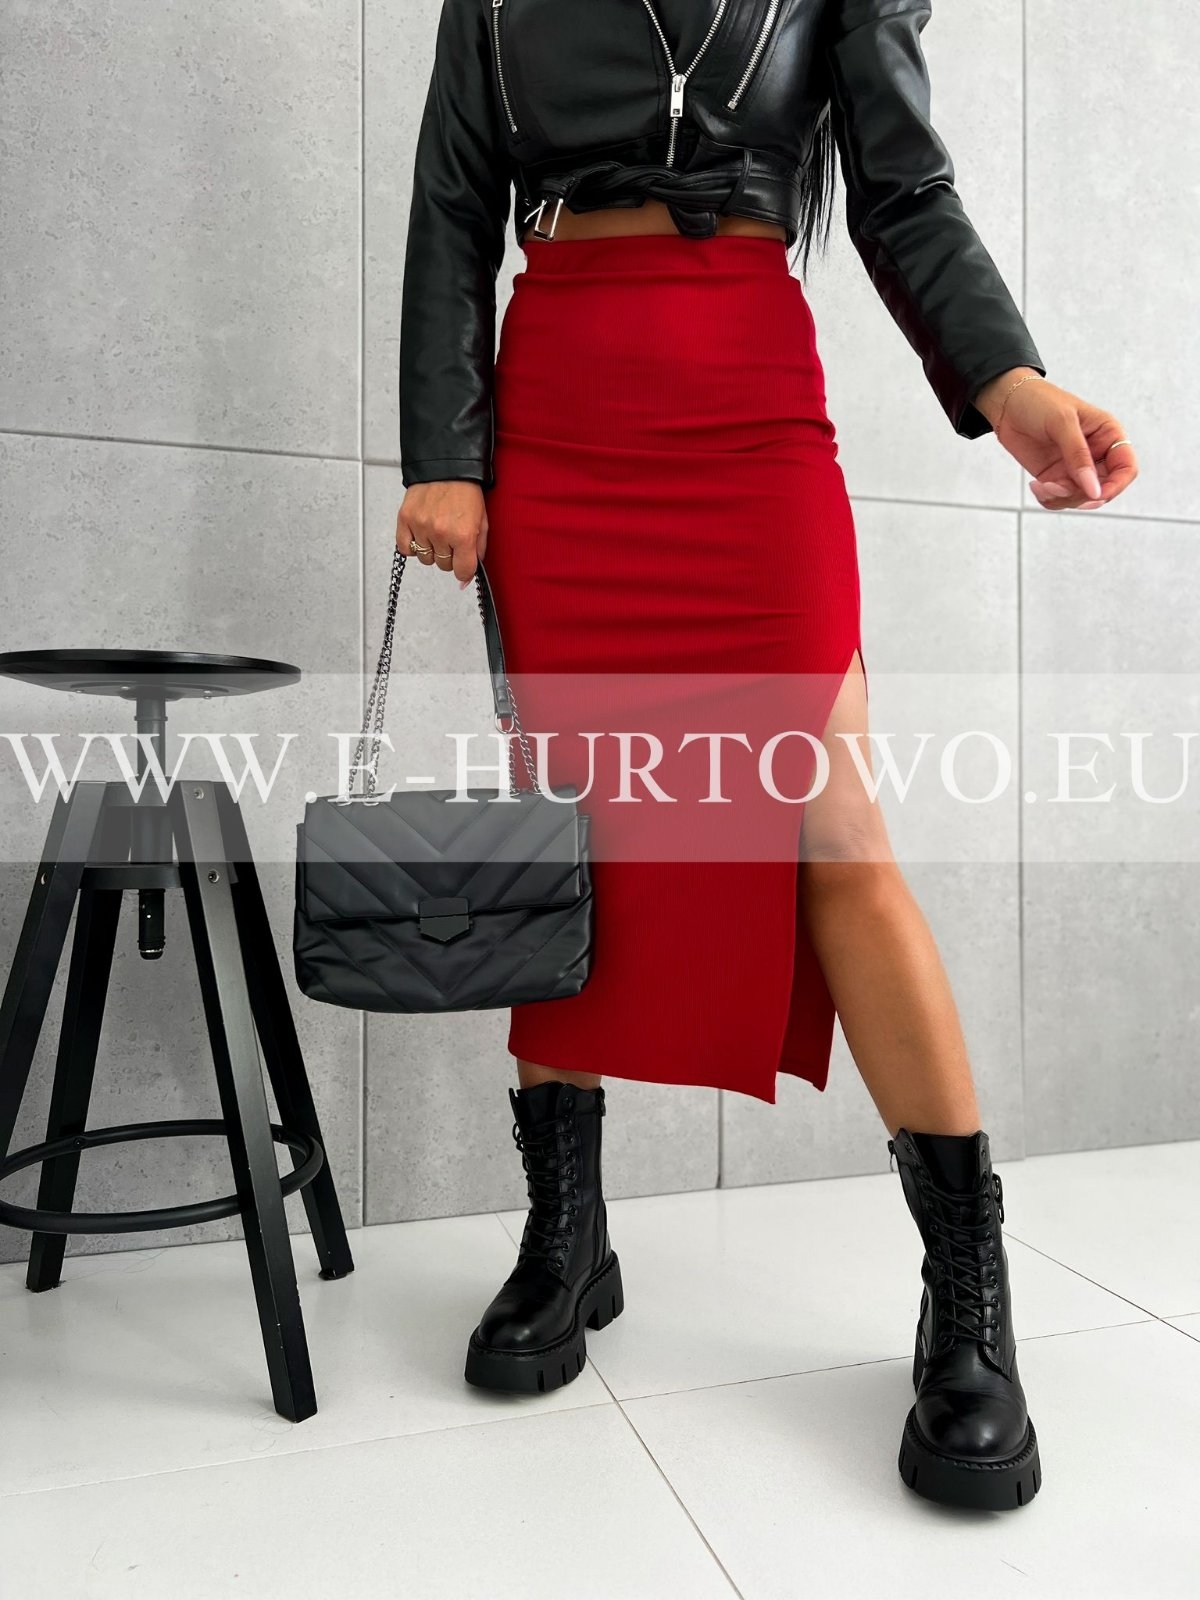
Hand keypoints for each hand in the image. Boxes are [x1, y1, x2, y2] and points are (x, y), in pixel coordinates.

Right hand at [396, 480, 487, 588]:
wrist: (447, 466)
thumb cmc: (466, 492)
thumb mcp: (482, 522)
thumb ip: (478, 552)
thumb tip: (466, 579)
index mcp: (463, 534)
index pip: (462, 571)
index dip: (464, 570)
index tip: (463, 564)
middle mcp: (441, 532)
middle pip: (443, 566)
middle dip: (449, 556)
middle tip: (451, 538)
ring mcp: (421, 526)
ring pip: (425, 559)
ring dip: (432, 550)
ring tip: (437, 531)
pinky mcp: (405, 519)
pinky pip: (406, 549)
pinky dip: (413, 546)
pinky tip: (422, 534)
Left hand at [974, 368, 1138, 509]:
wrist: (1008, 403)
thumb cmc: (1039, 402)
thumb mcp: (1062, 423)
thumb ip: (1078, 456)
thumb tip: (1094, 490)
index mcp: (1108, 434)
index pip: (1126, 468)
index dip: (1115, 486)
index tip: (1094, 495)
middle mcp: (1096, 454)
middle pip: (1104, 489)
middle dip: (1082, 496)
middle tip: (1057, 489)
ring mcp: (1075, 467)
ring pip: (1081, 498)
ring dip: (1062, 499)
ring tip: (1042, 486)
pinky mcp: (1056, 477)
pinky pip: (1060, 499)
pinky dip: (1049, 499)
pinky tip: (1035, 486)